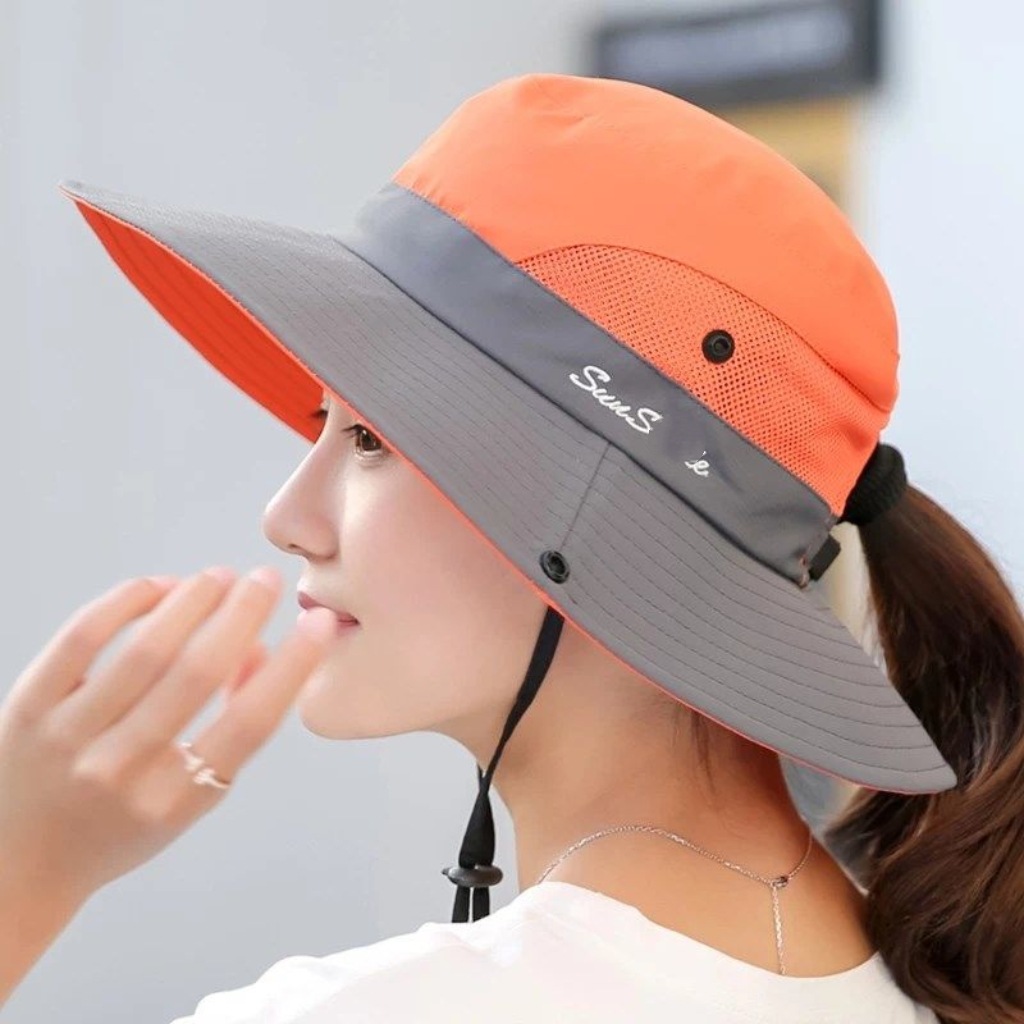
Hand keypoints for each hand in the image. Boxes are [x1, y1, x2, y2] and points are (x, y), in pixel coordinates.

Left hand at [0, 566, 338, 905]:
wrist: (20, 864)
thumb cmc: (116, 828)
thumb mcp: (187, 802)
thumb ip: (230, 733)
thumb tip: (256, 649)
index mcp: (172, 801)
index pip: (248, 723)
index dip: (292, 666)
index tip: (319, 624)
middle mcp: (120, 771)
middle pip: (197, 674)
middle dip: (243, 614)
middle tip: (267, 580)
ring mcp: (67, 738)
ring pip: (144, 649)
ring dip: (193, 600)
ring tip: (219, 577)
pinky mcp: (27, 708)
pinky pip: (83, 637)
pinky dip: (129, 602)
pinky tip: (160, 587)